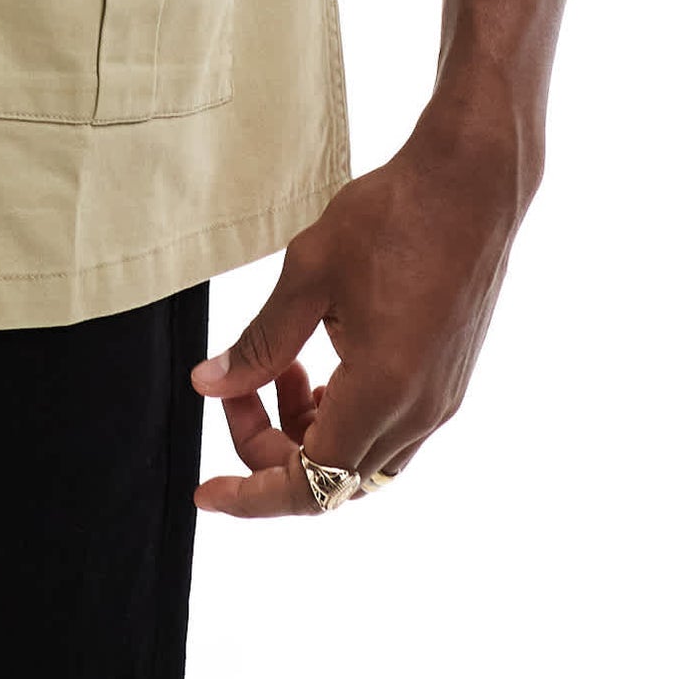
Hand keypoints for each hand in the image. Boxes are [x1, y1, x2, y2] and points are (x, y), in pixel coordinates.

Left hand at [188, 111, 534, 515]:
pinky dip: (344, 416)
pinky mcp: (448, 381)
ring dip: (310, 434)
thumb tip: (211, 385)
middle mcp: (419, 412)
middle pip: (332, 481)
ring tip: (281, 368)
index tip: (206, 490)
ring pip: (361, 460)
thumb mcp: (309, 273)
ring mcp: (441, 400)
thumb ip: (259, 341)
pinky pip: (389, 431)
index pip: (308, 485)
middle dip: (272, 448)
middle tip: (237, 389)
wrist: (472, 181)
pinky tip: (321, 362)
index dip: (251, 497)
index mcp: (383, 392)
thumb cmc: (394, 215)